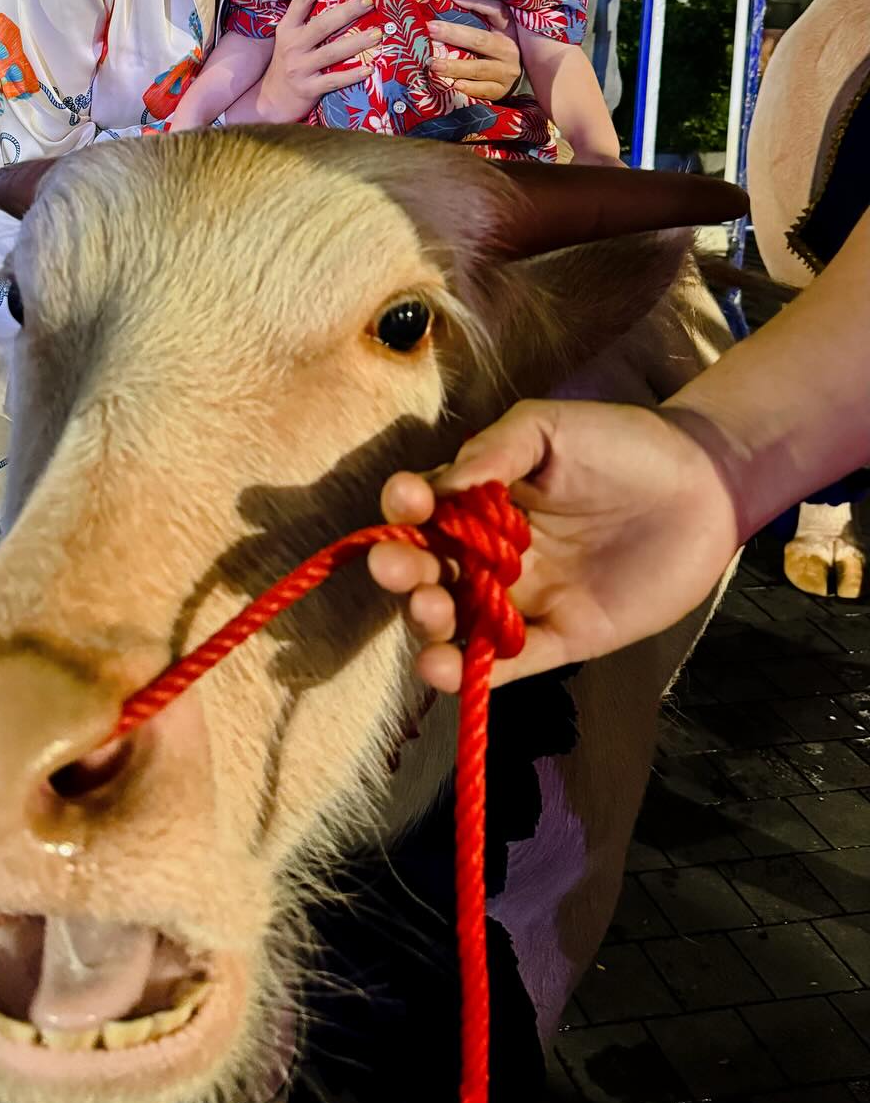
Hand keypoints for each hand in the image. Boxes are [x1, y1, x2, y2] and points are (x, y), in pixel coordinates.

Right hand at [251, 0, 382, 123]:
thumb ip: (309, 22)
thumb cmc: (289, 64)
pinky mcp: (307, 89)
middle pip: (322, 25)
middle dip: (347, 11)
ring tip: (378, 34)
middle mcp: (291, 46)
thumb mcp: (291, 39)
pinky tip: (369, 68)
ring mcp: (299, 68)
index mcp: (287, 28)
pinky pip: (334, 80)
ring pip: (331, 53)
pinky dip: (352, 75)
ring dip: (356, 42)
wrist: (271, 101)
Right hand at [366, 399, 741, 691]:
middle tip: (397, 569)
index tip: (408, 501)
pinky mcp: (564, 637)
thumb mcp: (549, 428)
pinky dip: (474, 673)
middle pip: (431, 569)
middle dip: (404, 570)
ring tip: (429, 611)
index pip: (426, 509)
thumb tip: (441, 486)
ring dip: (430, 623)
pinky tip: (444, 668)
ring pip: (461, 621)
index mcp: (483, 499)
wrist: (705, 484)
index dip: (406, 508)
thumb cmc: (623, 443)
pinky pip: (511, 662)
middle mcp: (494, 553)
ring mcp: (527, 597)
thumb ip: (493, 451)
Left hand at [427, 0, 522, 99]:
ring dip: (455, 67)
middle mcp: (509, 50)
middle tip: (430, 30)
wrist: (519, 76)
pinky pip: (484, 90)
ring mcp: (506, 72)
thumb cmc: (499, 47)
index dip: (476, 4)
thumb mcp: (496, 28)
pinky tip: (455, 85)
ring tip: (434, 64)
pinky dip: (470, 88)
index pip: (496, 11)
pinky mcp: (501, 90)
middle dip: (454, 35)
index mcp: (507, 30)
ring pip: (479, 69)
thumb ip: (480, 11)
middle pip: (480, 41)